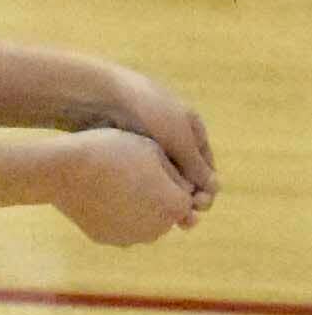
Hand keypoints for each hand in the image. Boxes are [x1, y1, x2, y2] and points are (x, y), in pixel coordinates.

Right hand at [49, 128, 196, 245]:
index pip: (187, 195)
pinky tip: (100, 194)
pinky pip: (120, 226)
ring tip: (116, 182)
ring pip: (144, 221)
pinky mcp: (107, 239)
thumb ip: (177, 173)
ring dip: (138, 207)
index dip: (171, 178)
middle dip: (158, 196)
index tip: (151, 164)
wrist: (61, 170)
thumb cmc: (111, 152)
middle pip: (167, 212)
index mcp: (174, 205)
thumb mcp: (152, 150)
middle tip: (132, 172)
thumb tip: (187, 190)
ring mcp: (131, 238)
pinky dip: (115, 214)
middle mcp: (158, 229)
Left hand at [66, 66, 217, 215]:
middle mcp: (170, 136)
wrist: (98, 94)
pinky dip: (144, 190)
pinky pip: (139, 175)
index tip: (200, 205)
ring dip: (164, 197)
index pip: (206, 166)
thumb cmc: (145, 112)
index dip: (206, 187)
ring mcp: (146, 142)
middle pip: (184, 175)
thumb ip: (196, 164)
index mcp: (190, 127)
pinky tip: (140, 206)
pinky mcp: (123, 149)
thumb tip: (215, 189)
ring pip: (160, 178)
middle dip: (185, 197)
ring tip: (162, 216)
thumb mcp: (178, 137)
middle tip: (183, 220)